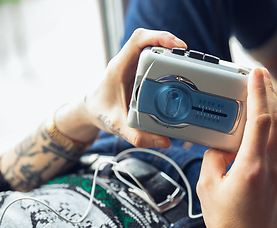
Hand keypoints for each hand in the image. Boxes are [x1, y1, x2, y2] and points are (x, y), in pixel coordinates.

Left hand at [55, 29, 186, 147]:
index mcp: (119, 67)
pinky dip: (167, 62)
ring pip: (153, 49)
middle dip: (170, 45)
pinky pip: (153, 59)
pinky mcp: (137, 71)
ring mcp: (133, 65)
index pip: (138, 40)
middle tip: (188, 59)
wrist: (88, 109)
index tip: (177, 46)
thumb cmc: (98, 110)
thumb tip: (164, 141)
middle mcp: (127, 62)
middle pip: (150, 41)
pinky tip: (177, 71)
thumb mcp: (116, 125)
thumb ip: (137, 136)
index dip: (159, 37)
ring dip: (170, 53)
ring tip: (187, 64)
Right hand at [197, 68, 276, 227]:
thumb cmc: (226, 221)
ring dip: (270, 110)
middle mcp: (272, 167)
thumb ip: (214, 158)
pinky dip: (267, 130)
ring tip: (258, 95)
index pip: (261, 120)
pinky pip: (275, 147)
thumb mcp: (208, 186)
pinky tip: (256, 128)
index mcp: (251, 167)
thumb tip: (219, 144)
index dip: (259, 93)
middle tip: (261, 75)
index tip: (257, 74)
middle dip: (269, 93)